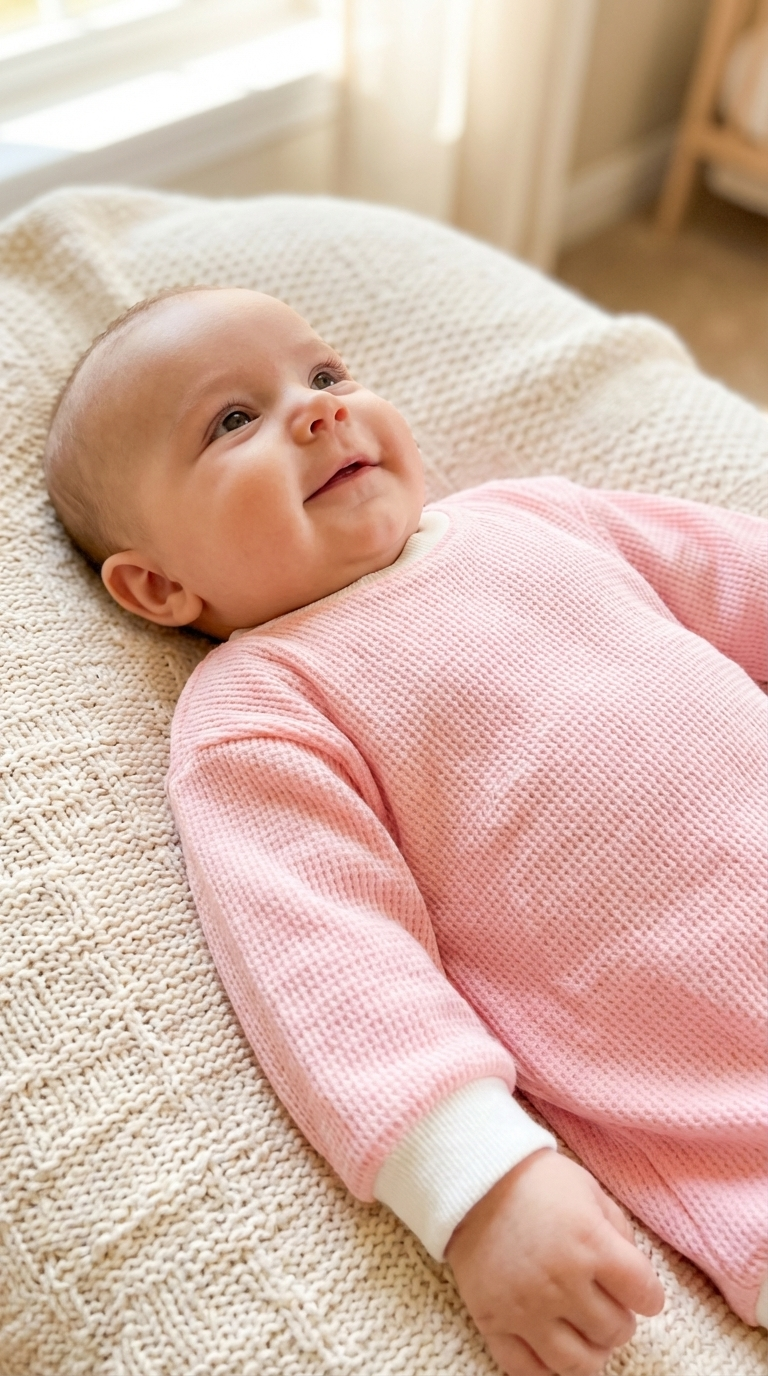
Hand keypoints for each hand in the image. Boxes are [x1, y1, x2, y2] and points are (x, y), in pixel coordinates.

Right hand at [445, 1149, 664, 1375]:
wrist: (473, 1179)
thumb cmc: (536, 1181)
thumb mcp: (589, 1191)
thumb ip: (619, 1233)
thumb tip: (632, 1274)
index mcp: (591, 1245)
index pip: (646, 1296)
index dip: (648, 1296)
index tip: (639, 1292)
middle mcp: (562, 1282)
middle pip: (615, 1331)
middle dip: (619, 1320)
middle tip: (607, 1304)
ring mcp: (526, 1308)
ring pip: (578, 1363)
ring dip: (591, 1351)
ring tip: (585, 1332)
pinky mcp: (493, 1321)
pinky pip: (526, 1370)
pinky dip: (546, 1367)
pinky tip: (553, 1345)